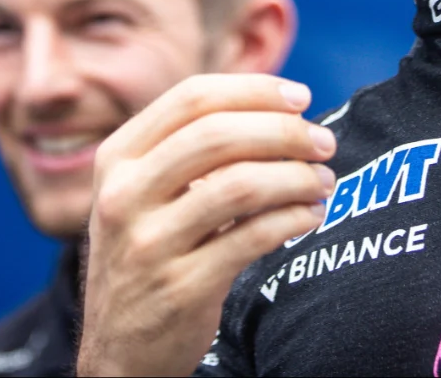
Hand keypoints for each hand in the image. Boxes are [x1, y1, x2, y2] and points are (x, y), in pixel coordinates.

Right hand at [76, 74, 336, 376]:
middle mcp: (124, 194)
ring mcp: (149, 242)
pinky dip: (292, 219)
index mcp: (116, 159)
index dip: (254, 91)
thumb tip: (277, 110)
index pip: (191, 99)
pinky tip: (309, 216)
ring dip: (296, 178)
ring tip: (322, 183)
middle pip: (218, 134)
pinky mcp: (181, 286)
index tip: (300, 98)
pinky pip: (251, 238)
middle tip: (324, 143)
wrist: (118, 349)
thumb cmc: (146, 255)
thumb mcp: (139, 195)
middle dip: (285, 131)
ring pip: (240, 185)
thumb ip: (186, 151)